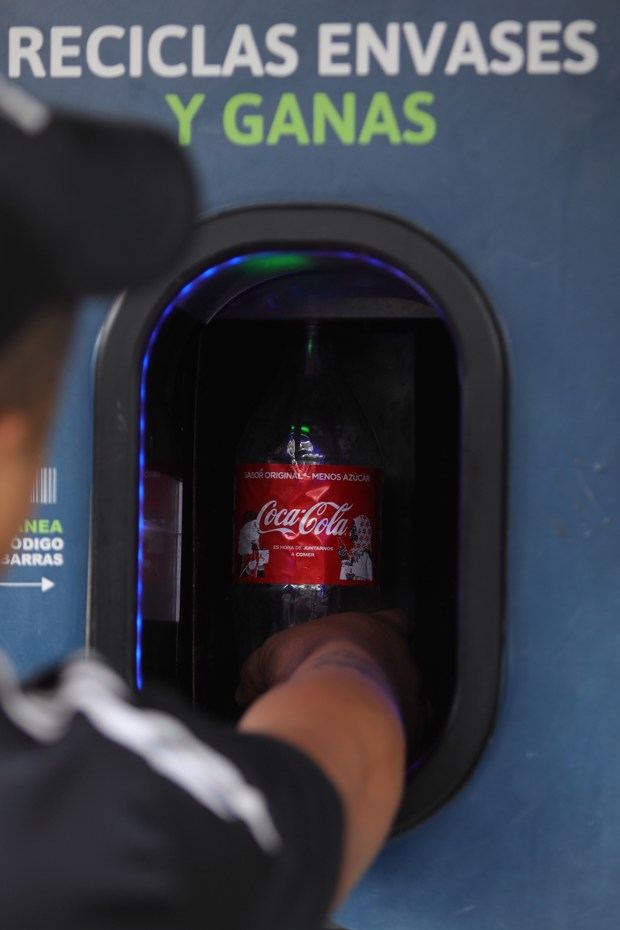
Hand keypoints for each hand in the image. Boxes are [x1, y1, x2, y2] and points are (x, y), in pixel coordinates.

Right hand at [237, 610, 425, 753]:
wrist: (336, 712)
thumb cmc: (309, 669)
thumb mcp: (270, 660)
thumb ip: (258, 672)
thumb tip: (243, 689)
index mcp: (374, 630)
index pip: (394, 620)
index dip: (387, 628)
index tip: (376, 635)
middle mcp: (401, 661)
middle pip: (404, 662)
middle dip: (384, 674)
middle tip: (356, 688)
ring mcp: (411, 698)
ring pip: (412, 702)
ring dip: (391, 710)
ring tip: (362, 723)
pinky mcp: (412, 735)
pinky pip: (408, 739)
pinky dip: (391, 744)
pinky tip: (369, 751)